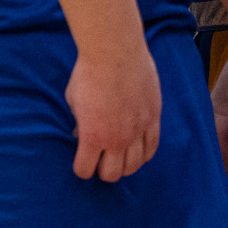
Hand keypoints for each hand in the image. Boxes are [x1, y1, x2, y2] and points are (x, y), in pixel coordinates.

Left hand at [64, 44, 161, 181]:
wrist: (115, 53)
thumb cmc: (88, 73)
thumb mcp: (73, 100)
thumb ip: (79, 121)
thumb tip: (80, 133)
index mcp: (93, 136)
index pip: (86, 170)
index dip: (81, 168)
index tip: (81, 161)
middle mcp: (117, 140)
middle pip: (113, 174)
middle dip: (103, 171)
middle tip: (99, 162)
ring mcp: (138, 131)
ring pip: (135, 165)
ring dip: (124, 165)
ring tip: (118, 158)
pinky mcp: (153, 120)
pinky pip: (152, 149)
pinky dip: (143, 155)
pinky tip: (137, 151)